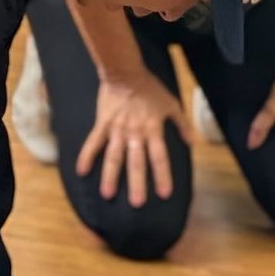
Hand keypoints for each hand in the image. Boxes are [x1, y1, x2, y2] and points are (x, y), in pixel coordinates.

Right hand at [76, 70, 193, 205]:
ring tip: (107, 194)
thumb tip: (193, 143)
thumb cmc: (150, 88)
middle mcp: (135, 133)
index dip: (162, 175)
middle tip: (137, 203)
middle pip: (136, 162)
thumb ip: (182, 125)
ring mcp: (116, 130)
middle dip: (137, 183)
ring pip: (113, 157)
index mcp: (153, 129)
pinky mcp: (102, 124)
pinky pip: (93, 142)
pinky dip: (86, 156)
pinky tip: (81, 171)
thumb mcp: (172, 104)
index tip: (164, 193)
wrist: (124, 72)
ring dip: (110, 176)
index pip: (159, 157)